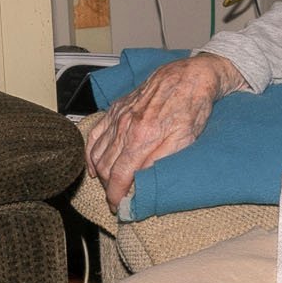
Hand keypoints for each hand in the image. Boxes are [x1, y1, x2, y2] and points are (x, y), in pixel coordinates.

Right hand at [86, 53, 242, 210]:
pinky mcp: (116, 108)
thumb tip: (141, 180)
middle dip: (108, 188)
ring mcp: (117, 117)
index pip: (119, 176)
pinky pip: (95, 134)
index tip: (118, 207)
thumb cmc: (191, 107)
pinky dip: (90, 152)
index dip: (116, 195)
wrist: (190, 75)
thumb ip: (161, 160)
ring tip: (109, 186)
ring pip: (98, 153)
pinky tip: (93, 165)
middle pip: (106, 167)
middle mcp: (124, 127)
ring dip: (100, 173)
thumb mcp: (185, 139)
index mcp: (142, 137)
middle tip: (117, 200)